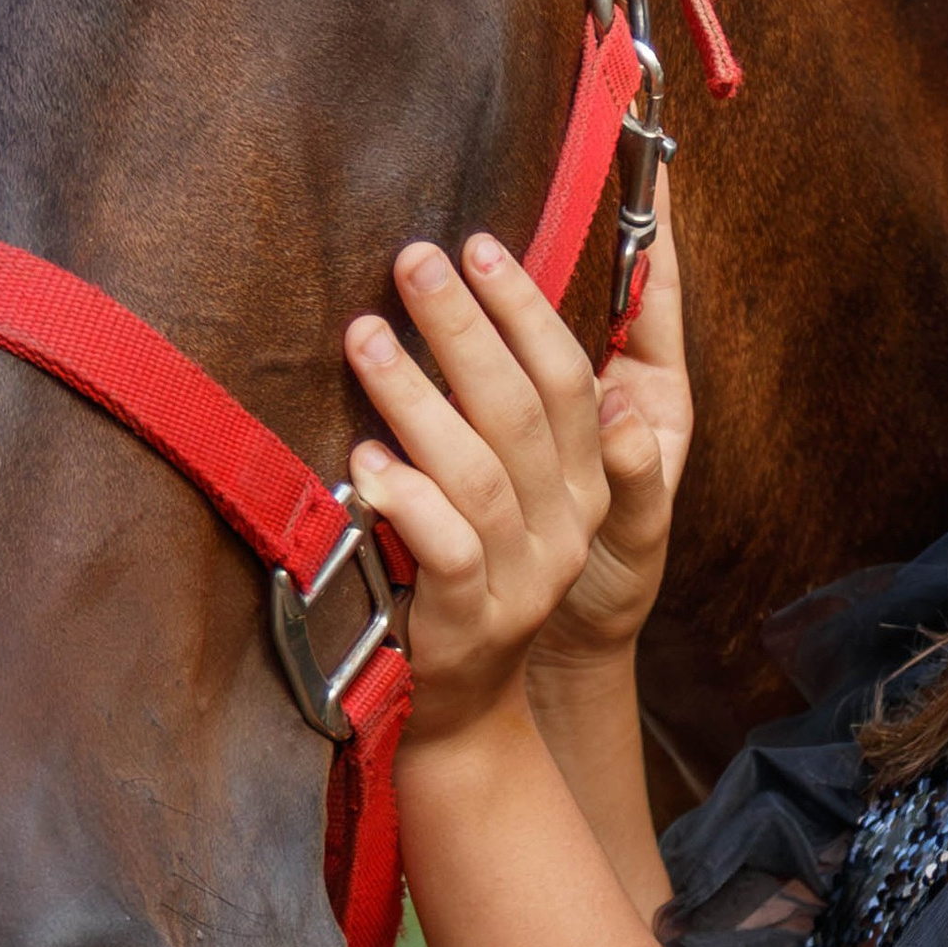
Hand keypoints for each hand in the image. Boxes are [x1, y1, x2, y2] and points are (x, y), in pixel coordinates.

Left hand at [342, 200, 688, 742]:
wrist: (458, 702)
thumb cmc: (464, 564)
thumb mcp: (500, 486)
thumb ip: (498, 410)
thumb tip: (462, 296)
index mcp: (584, 480)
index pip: (569, 377)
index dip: (527, 307)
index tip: (479, 245)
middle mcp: (567, 522)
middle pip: (524, 408)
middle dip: (466, 326)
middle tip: (414, 261)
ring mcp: (525, 574)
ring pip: (481, 470)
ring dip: (418, 396)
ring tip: (364, 336)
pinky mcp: (473, 620)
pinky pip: (448, 549)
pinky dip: (407, 498)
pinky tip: (363, 458)